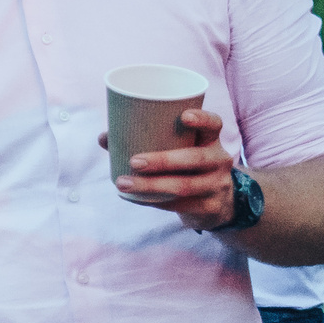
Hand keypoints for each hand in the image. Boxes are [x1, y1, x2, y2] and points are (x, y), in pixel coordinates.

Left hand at [102, 110, 236, 228]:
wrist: (216, 203)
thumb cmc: (186, 167)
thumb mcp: (177, 151)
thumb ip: (145, 141)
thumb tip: (104, 137)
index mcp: (210, 140)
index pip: (214, 124)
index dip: (202, 119)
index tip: (184, 115)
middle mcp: (219, 160)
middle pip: (195, 159)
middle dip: (163, 160)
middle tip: (134, 161)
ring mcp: (217, 185)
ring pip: (184, 186)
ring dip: (150, 186)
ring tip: (122, 183)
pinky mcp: (209, 207)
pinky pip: (179, 205)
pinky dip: (152, 201)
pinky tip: (131, 197)